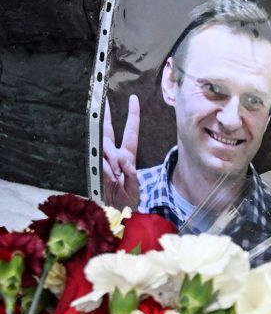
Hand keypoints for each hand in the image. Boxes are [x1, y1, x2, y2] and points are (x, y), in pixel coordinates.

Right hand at [102, 94, 140, 209]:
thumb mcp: (134, 188)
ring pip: (101, 147)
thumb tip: (121, 158)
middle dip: (105, 115)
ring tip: (116, 174)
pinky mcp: (93, 168)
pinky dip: (104, 169)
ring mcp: (102, 160)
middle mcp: (114, 155)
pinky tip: (109, 176)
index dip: (132, 115)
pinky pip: (96, 162)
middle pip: (107, 131)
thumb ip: (130, 173)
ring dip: (109, 157)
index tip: (133, 99)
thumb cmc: (128, 202)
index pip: (130, 132)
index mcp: (127, 156)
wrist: (116, 215)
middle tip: (101, 98)